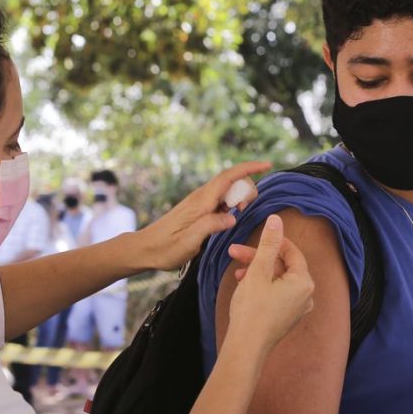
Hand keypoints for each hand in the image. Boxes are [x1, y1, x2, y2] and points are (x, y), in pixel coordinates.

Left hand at [134, 162, 268, 270]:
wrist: (145, 249)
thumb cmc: (165, 248)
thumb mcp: (188, 242)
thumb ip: (210, 226)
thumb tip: (232, 217)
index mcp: (200, 202)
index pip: (228, 177)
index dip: (249, 168)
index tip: (267, 164)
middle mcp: (201, 198)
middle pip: (231, 180)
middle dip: (247, 188)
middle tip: (246, 209)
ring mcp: (200, 202)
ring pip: (227, 190)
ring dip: (240, 197)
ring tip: (240, 213)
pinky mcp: (199, 210)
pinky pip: (221, 200)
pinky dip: (232, 203)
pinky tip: (230, 216)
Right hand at [226, 215, 313, 353]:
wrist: (246, 347)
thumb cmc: (252, 310)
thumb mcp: (258, 272)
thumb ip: (268, 244)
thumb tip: (277, 220)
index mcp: (303, 282)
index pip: (291, 252)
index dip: (271, 241)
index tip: (251, 237)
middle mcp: (306, 295)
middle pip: (282, 266)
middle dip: (257, 258)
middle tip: (234, 252)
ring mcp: (297, 308)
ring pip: (277, 280)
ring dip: (257, 271)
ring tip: (237, 273)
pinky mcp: (286, 317)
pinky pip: (276, 294)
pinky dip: (261, 286)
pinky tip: (244, 286)